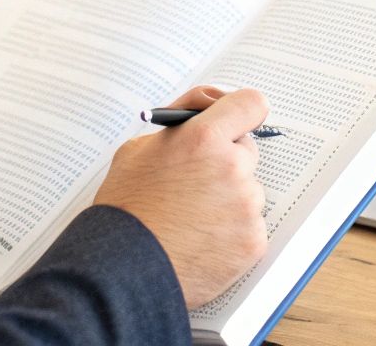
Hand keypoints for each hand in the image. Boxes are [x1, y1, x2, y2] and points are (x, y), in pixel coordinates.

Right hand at [93, 86, 269, 307]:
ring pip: (248, 192)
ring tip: (191, 219)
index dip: (241, 111)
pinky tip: (201, 241)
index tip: (236, 121)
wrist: (121, 270)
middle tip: (197, 182)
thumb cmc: (125, 208)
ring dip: (229, 200)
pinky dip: (232, 233)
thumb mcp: (137, 149)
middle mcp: (231, 167)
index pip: (250, 104)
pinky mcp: (253, 241)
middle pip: (247, 151)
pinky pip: (250, 226)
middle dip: (226, 162)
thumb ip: (179, 126)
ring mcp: (246, 206)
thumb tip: (209, 109)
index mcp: (203, 138)